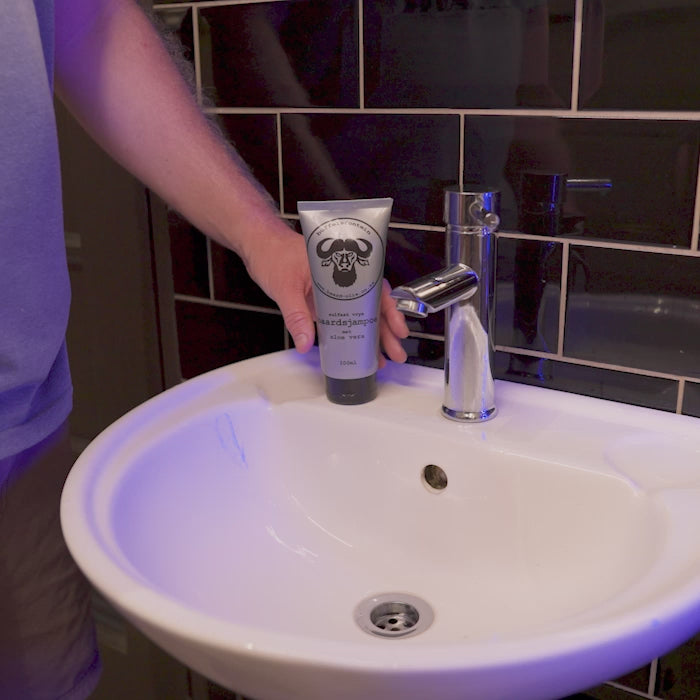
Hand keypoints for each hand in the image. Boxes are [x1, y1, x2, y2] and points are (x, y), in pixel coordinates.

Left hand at [243, 223, 408, 364]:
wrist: (259, 245)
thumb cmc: (273, 254)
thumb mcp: (284, 287)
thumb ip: (296, 315)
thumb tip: (305, 343)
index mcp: (341, 269)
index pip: (373, 289)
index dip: (389, 310)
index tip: (398, 328)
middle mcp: (342, 279)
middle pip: (373, 306)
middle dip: (387, 331)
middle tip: (397, 353)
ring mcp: (334, 292)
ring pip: (361, 314)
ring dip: (373, 336)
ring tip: (384, 359)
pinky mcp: (324, 301)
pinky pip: (343, 319)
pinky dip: (352, 334)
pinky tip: (359, 351)